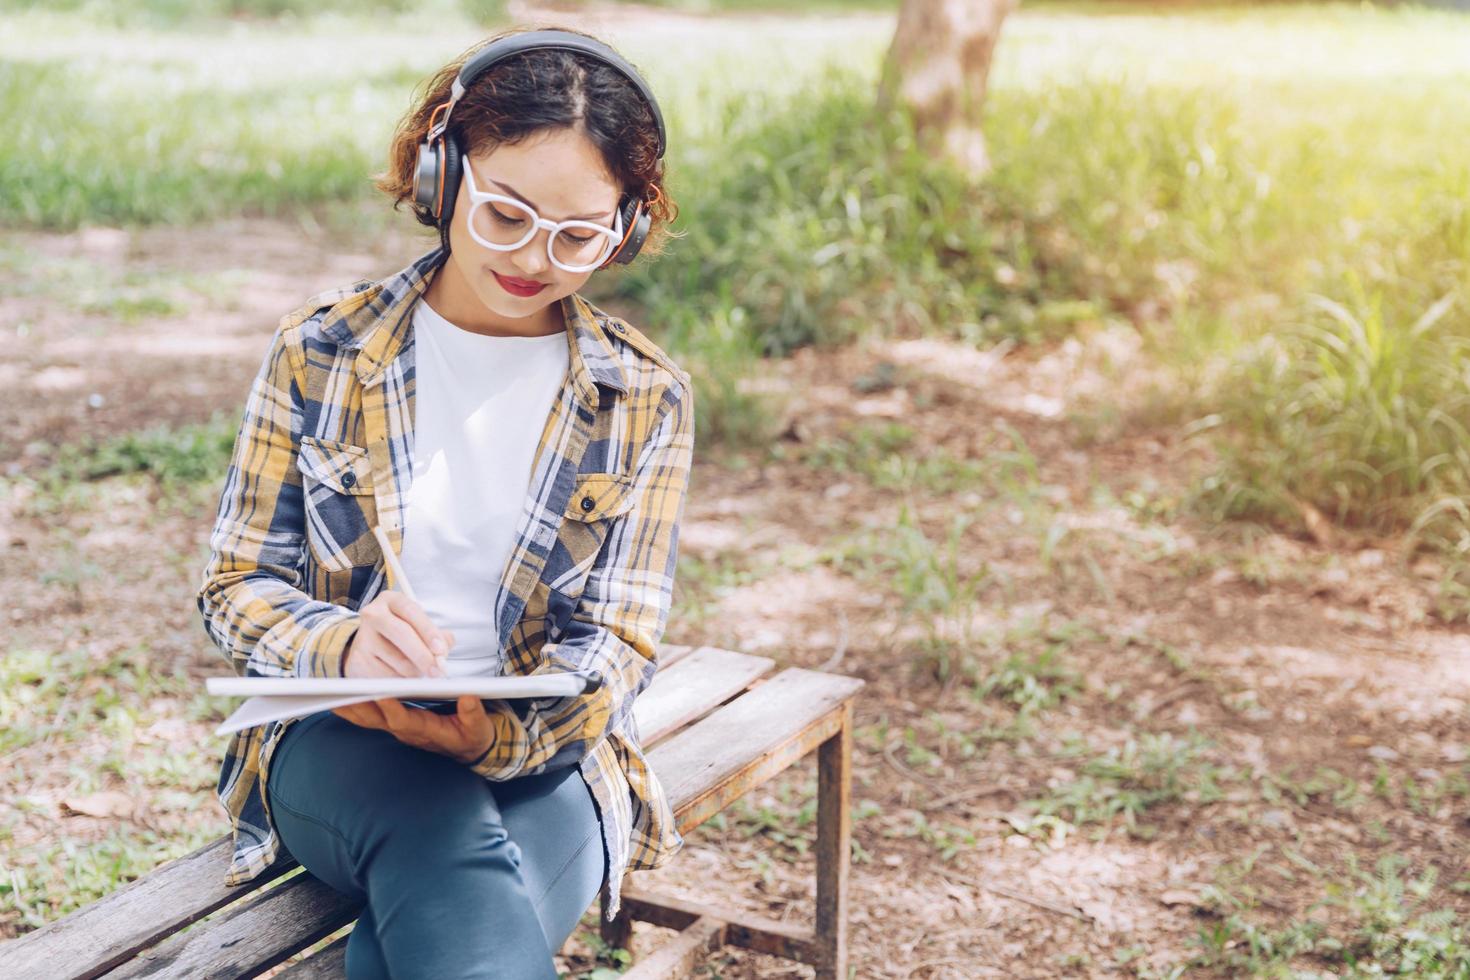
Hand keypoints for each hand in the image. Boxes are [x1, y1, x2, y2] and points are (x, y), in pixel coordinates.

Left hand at [332, 695, 493, 763]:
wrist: (469, 747)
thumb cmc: (473, 735)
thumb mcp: (479, 726)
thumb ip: (473, 713)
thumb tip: (468, 696)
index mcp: (426, 731)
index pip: (404, 720)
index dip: (391, 708)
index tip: (380, 693)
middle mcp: (407, 731)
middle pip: (378, 721)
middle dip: (358, 708)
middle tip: (337, 695)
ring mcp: (399, 728)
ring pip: (369, 720)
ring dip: (349, 709)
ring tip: (327, 695)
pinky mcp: (395, 722)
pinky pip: (370, 717)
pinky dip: (353, 709)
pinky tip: (338, 699)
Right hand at [343, 591, 454, 678]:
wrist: (368, 645)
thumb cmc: (400, 633)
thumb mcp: (418, 626)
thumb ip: (438, 635)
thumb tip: (447, 645)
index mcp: (391, 600)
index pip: (412, 612)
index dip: (428, 631)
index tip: (440, 649)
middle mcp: (373, 614)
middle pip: (401, 634)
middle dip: (423, 655)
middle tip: (437, 670)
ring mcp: (363, 637)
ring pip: (397, 660)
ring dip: (415, 671)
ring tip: (418, 669)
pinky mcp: (358, 659)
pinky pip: (387, 676)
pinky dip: (401, 680)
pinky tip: (402, 675)